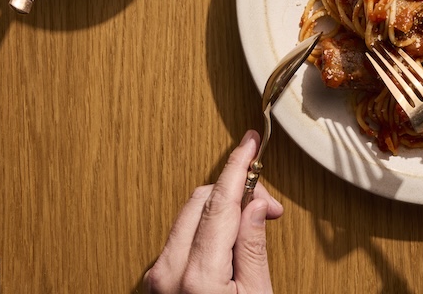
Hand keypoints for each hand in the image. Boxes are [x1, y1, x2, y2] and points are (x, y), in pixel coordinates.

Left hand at [143, 131, 282, 293]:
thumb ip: (252, 247)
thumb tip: (255, 204)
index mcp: (196, 276)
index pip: (220, 200)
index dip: (238, 165)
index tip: (250, 141)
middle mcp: (168, 273)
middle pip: (203, 200)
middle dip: (237, 192)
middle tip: (268, 207)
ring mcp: (156, 278)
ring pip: (191, 215)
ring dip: (221, 211)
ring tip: (251, 231)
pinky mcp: (154, 283)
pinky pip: (182, 237)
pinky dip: (207, 229)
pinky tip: (228, 244)